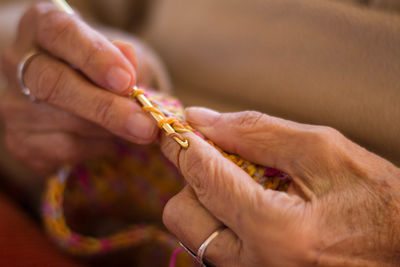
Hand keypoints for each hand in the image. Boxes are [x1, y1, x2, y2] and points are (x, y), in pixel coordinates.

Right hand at [0, 3, 158, 175]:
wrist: (75, 89)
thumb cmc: (101, 65)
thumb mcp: (120, 52)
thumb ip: (126, 58)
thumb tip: (127, 58)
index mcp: (41, 26)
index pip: (60, 33)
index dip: (95, 57)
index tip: (126, 81)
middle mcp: (18, 63)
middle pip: (54, 84)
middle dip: (106, 108)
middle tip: (146, 126)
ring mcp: (15, 105)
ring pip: (64, 123)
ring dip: (111, 131)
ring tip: (139, 129)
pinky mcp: (22, 141)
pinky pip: (66, 150)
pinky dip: (99, 148)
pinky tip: (111, 139)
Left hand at [161, 107, 399, 265]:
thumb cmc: (377, 201)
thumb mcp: (323, 152)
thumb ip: (256, 132)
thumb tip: (200, 119)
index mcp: (277, 231)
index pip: (204, 177)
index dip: (182, 144)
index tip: (172, 127)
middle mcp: (255, 266)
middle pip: (181, 213)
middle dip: (195, 178)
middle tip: (223, 158)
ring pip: (190, 232)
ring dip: (205, 199)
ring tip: (246, 184)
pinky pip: (212, 245)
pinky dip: (219, 218)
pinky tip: (251, 205)